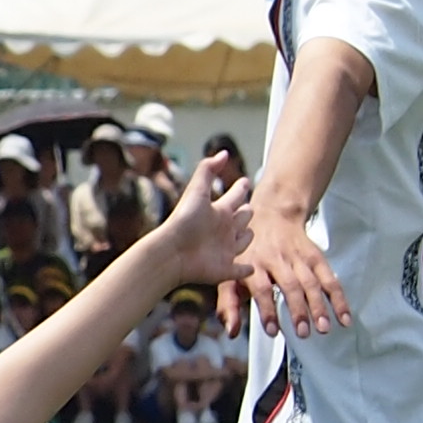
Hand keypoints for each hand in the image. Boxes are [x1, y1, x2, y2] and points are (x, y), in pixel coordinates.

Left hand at [155, 151, 254, 289]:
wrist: (172, 252)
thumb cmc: (183, 220)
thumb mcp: (197, 191)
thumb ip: (208, 170)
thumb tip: (224, 152)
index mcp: (219, 211)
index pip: (235, 197)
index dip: (240, 189)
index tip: (245, 181)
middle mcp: (223, 229)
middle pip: (242, 219)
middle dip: (247, 213)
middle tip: (250, 207)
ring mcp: (225, 250)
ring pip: (244, 241)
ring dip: (248, 237)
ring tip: (250, 233)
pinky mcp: (225, 268)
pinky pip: (240, 270)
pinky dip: (246, 270)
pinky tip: (250, 269)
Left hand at [230, 198, 346, 340]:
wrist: (271, 215)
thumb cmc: (246, 251)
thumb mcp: (230, 273)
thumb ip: (229, 304)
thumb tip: (232, 332)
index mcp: (253, 264)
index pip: (261, 288)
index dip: (267, 309)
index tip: (273, 330)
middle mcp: (277, 260)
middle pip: (290, 286)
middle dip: (298, 310)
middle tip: (303, 333)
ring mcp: (299, 258)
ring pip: (312, 283)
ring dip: (319, 306)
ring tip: (324, 327)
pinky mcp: (316, 257)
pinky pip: (329, 279)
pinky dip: (338, 298)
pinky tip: (344, 317)